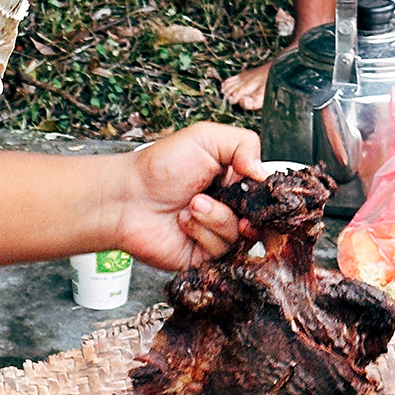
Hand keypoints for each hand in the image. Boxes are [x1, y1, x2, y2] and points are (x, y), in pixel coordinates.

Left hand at [116, 123, 268, 270]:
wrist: (126, 195)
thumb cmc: (159, 167)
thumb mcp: (206, 138)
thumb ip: (244, 144)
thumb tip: (264, 171)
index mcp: (234, 183)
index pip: (267, 194)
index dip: (268, 194)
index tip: (259, 189)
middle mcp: (227, 209)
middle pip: (262, 220)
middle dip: (247, 209)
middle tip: (230, 199)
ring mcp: (214, 235)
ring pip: (241, 236)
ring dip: (217, 216)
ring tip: (192, 203)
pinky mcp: (201, 257)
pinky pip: (219, 251)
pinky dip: (202, 232)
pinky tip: (183, 220)